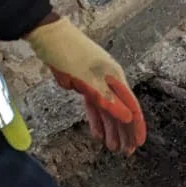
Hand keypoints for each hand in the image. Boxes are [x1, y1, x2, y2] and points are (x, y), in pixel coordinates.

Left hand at [24, 17, 145, 153]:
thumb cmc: (68, 54)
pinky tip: (97, 132)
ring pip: (107, 110)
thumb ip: (107, 100)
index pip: (130, 107)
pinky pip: (93, 105)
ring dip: (110, 128)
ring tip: (112, 147)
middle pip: (120, 110)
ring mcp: (97, 82)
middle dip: (124, 132)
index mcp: (115, 79)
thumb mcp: (87, 79)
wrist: (47, 34)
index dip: (135, 126)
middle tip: (125, 152)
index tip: (137, 144)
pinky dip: (95, 118)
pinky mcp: (85, 83)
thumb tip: (128, 117)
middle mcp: (110, 82)